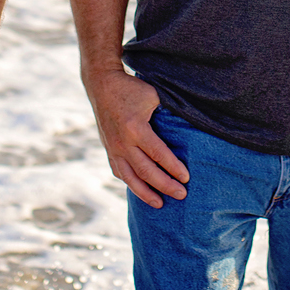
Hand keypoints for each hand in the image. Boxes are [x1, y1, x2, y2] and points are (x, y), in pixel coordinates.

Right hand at [85, 70, 188, 208]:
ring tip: (161, 204)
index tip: (186, 178)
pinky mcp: (109, 149)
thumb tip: (187, 127)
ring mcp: (113, 148)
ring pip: (130, 178)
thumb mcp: (153, 96)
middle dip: (165, 185)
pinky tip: (142, 192)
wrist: (102, 85)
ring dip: (146, 193)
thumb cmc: (132, 89)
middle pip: (146, 171)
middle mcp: (122, 142)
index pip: (158, 154)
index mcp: (135, 128)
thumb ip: (167, 113)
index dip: (173, 168)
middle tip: (182, 195)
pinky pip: (119, 172)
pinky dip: (131, 184)